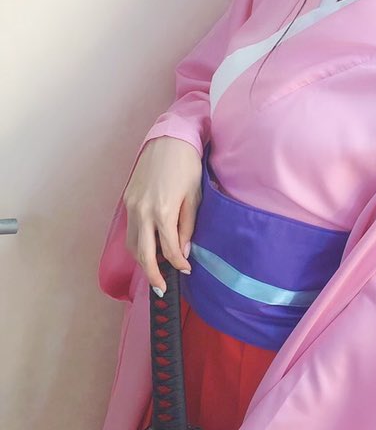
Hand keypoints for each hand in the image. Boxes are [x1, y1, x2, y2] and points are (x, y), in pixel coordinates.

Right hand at [123, 136, 202, 293]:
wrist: (168, 140)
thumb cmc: (186, 166)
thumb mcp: (194, 197)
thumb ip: (187, 227)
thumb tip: (182, 253)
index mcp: (163, 212)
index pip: (168, 250)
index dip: (177, 265)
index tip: (185, 272)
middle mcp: (143, 212)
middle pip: (143, 254)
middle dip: (152, 274)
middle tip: (162, 288)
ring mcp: (132, 206)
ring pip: (132, 244)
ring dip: (142, 260)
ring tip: (155, 271)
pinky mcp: (127, 200)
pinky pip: (130, 229)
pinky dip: (137, 243)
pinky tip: (148, 248)